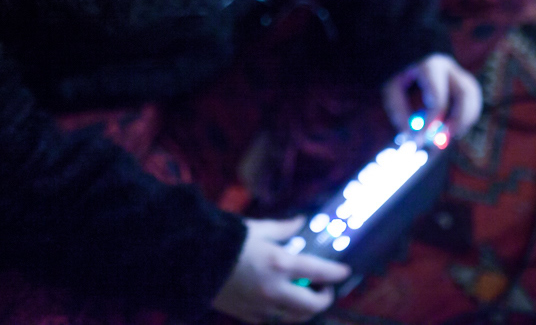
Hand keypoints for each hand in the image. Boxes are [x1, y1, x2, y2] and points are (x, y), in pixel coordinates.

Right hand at [212, 217, 351, 322]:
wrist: (191, 260)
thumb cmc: (225, 239)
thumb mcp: (257, 229)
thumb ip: (283, 229)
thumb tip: (301, 222)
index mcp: (280, 263)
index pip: (319, 271)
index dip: (336, 273)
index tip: (345, 271)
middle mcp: (275, 289)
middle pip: (311, 305)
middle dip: (324, 298)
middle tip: (325, 289)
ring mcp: (261, 306)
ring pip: (294, 317)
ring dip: (305, 309)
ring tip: (305, 297)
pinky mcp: (247, 315)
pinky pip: (272, 318)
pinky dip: (281, 312)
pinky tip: (279, 301)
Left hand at [382, 53, 482, 137]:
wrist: (409, 58)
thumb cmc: (399, 76)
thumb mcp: (391, 90)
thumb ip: (399, 111)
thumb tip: (410, 137)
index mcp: (430, 66)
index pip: (438, 94)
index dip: (432, 118)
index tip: (422, 136)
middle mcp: (451, 69)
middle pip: (465, 93)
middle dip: (457, 120)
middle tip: (443, 140)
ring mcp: (462, 76)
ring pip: (473, 101)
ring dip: (463, 122)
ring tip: (444, 137)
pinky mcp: (468, 86)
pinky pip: (473, 106)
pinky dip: (465, 122)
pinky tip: (450, 130)